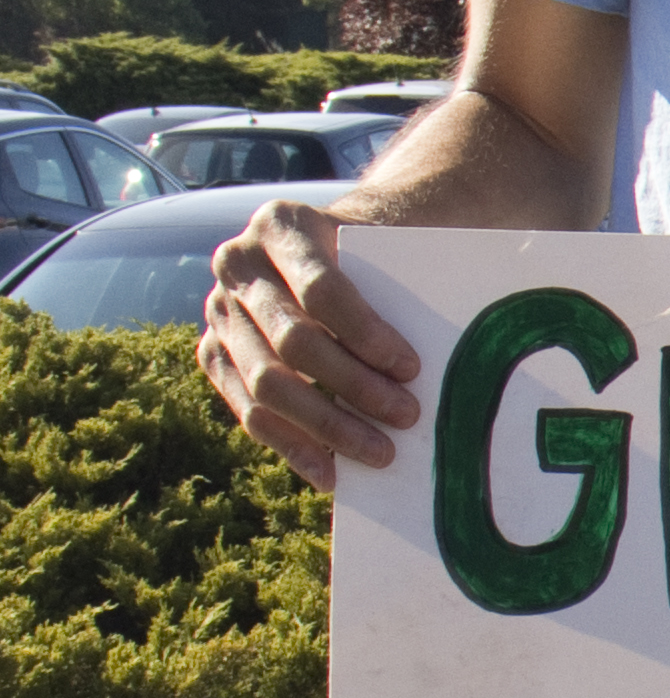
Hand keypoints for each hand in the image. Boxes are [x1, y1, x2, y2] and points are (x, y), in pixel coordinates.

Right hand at [196, 203, 421, 491]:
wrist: (329, 245)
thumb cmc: (375, 251)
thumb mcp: (389, 245)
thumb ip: (403, 282)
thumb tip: (429, 362)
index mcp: (281, 224)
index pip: (321, 289)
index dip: (365, 334)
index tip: (410, 367)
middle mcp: (236, 263)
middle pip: (293, 342)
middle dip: (353, 387)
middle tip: (406, 417)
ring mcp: (217, 311)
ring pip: (266, 384)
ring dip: (327, 427)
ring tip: (379, 452)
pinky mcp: (212, 353)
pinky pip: (248, 411)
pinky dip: (293, 447)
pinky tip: (331, 473)